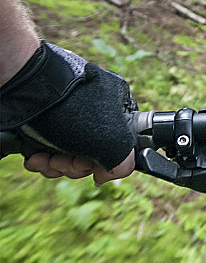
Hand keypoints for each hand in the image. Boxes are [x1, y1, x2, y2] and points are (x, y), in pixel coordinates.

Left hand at [1, 43, 137, 181]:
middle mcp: (97, 108)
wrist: (22, 88)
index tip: (94, 169)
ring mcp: (71, 113)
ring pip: (71, 153)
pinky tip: (35, 158)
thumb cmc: (69, 108)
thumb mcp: (111, 141)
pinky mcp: (47, 119)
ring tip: (44, 160)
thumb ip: (123, 163)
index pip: (124, 144)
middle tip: (63, 162)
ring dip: (57, 165)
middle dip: (76, 166)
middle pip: (95, 153)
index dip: (109, 162)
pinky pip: (51, 147)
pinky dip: (43, 158)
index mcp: (119, 105)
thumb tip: (107, 174)